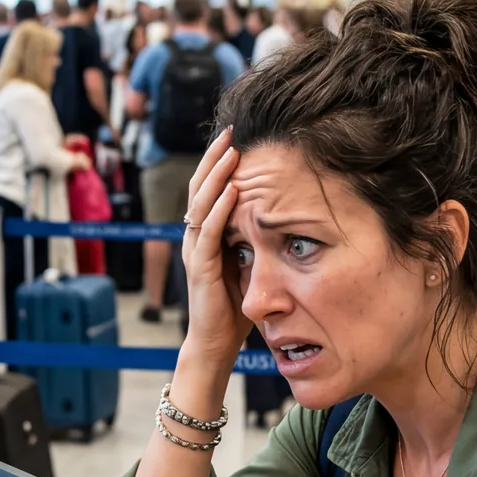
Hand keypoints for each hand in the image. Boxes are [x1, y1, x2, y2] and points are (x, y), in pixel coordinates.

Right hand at [179, 129, 252, 371]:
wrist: (216, 343)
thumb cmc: (235, 308)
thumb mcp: (249, 264)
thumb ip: (255, 239)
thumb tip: (280, 216)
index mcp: (206, 235)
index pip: (208, 189)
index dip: (219, 163)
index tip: (237, 138)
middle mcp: (196, 238)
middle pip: (199, 187)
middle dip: (214, 158)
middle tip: (230, 132)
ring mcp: (195, 252)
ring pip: (200, 204)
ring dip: (215, 176)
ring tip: (231, 153)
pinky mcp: (201, 268)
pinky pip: (207, 232)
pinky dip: (218, 210)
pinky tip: (231, 191)